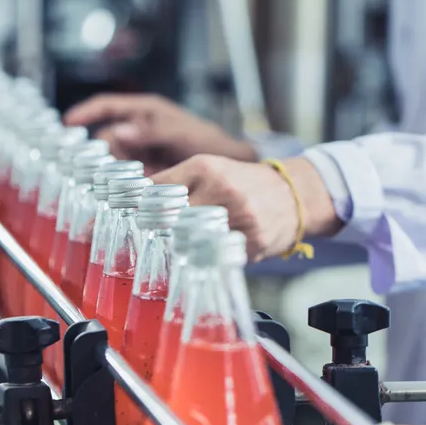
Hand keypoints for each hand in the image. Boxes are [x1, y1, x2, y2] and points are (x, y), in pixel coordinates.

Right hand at [64, 94, 256, 172]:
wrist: (231, 165)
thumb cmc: (208, 140)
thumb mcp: (180, 133)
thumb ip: (150, 131)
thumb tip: (118, 130)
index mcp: (144, 111)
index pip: (107, 106)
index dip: (87, 112)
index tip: (68, 123)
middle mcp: (138, 129)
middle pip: (106, 138)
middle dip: (99, 154)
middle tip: (94, 171)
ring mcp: (141, 150)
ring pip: (112, 160)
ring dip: (109, 173)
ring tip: (108, 186)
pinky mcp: (145, 171)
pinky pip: (124, 177)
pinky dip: (120, 185)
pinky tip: (121, 195)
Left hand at [151, 155, 340, 260]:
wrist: (292, 193)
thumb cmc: (243, 182)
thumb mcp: (210, 168)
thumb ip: (176, 182)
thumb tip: (136, 202)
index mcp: (204, 167)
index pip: (157, 190)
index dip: (140, 208)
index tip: (132, 216)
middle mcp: (220, 187)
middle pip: (170, 218)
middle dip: (158, 230)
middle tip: (154, 236)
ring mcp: (237, 215)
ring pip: (191, 240)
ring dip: (181, 247)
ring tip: (180, 247)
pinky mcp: (252, 240)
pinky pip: (217, 255)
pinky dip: (208, 257)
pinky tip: (207, 254)